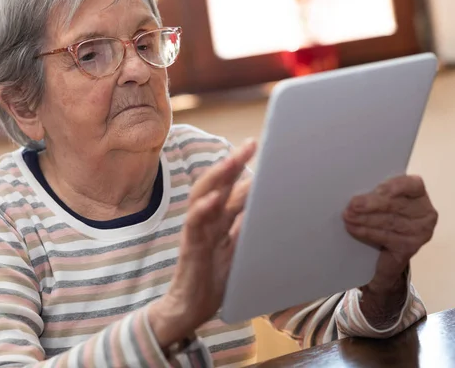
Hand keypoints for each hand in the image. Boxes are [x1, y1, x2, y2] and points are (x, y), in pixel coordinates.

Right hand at [148, 139, 256, 347]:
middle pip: (217, 185)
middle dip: (232, 163)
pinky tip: (214, 198)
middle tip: (250, 144)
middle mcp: (206, 221)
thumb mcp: (237, 251)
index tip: (262, 150)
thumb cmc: (212, 279)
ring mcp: (197, 232)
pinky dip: (203, 209)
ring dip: (218, 177)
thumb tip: (265, 210)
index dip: (244, 170)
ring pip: (204, 197)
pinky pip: (194, 224)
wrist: (189, 309)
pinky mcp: (190, 247)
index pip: (230, 188)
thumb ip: (245, 230)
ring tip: (232, 160)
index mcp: (218, 220)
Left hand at [343, 175, 436, 326]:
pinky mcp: (409, 247)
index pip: (413, 185)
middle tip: (352, 205)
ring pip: (389, 222)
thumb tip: (352, 187)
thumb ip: (376, 193)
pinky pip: (386, 237)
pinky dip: (367, 232)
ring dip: (365, 219)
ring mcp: (419, 232)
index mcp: (418, 194)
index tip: (378, 189)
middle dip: (371, 204)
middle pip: (396, 205)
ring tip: (348, 216)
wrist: (388, 252)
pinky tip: (353, 228)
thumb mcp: (383, 201)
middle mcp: (425, 213)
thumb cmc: (384, 216)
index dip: (397, 185)